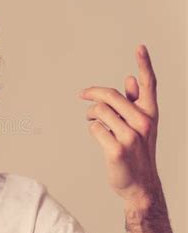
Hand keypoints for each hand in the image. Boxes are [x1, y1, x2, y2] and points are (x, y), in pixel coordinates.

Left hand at [79, 45, 159, 202]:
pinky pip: (94, 128)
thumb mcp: (141, 127)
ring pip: (99, 111)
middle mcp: (143, 123)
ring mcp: (130, 136)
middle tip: (82, 94)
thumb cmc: (138, 152)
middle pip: (110, 96)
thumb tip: (130, 80)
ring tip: (93, 121)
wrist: (140, 185)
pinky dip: (92, 130)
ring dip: (91, 115)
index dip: (145, 64)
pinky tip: (99, 136)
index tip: (140, 47)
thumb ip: (135, 103)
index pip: (149, 85)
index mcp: (150, 114)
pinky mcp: (116, 149)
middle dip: (92, 93)